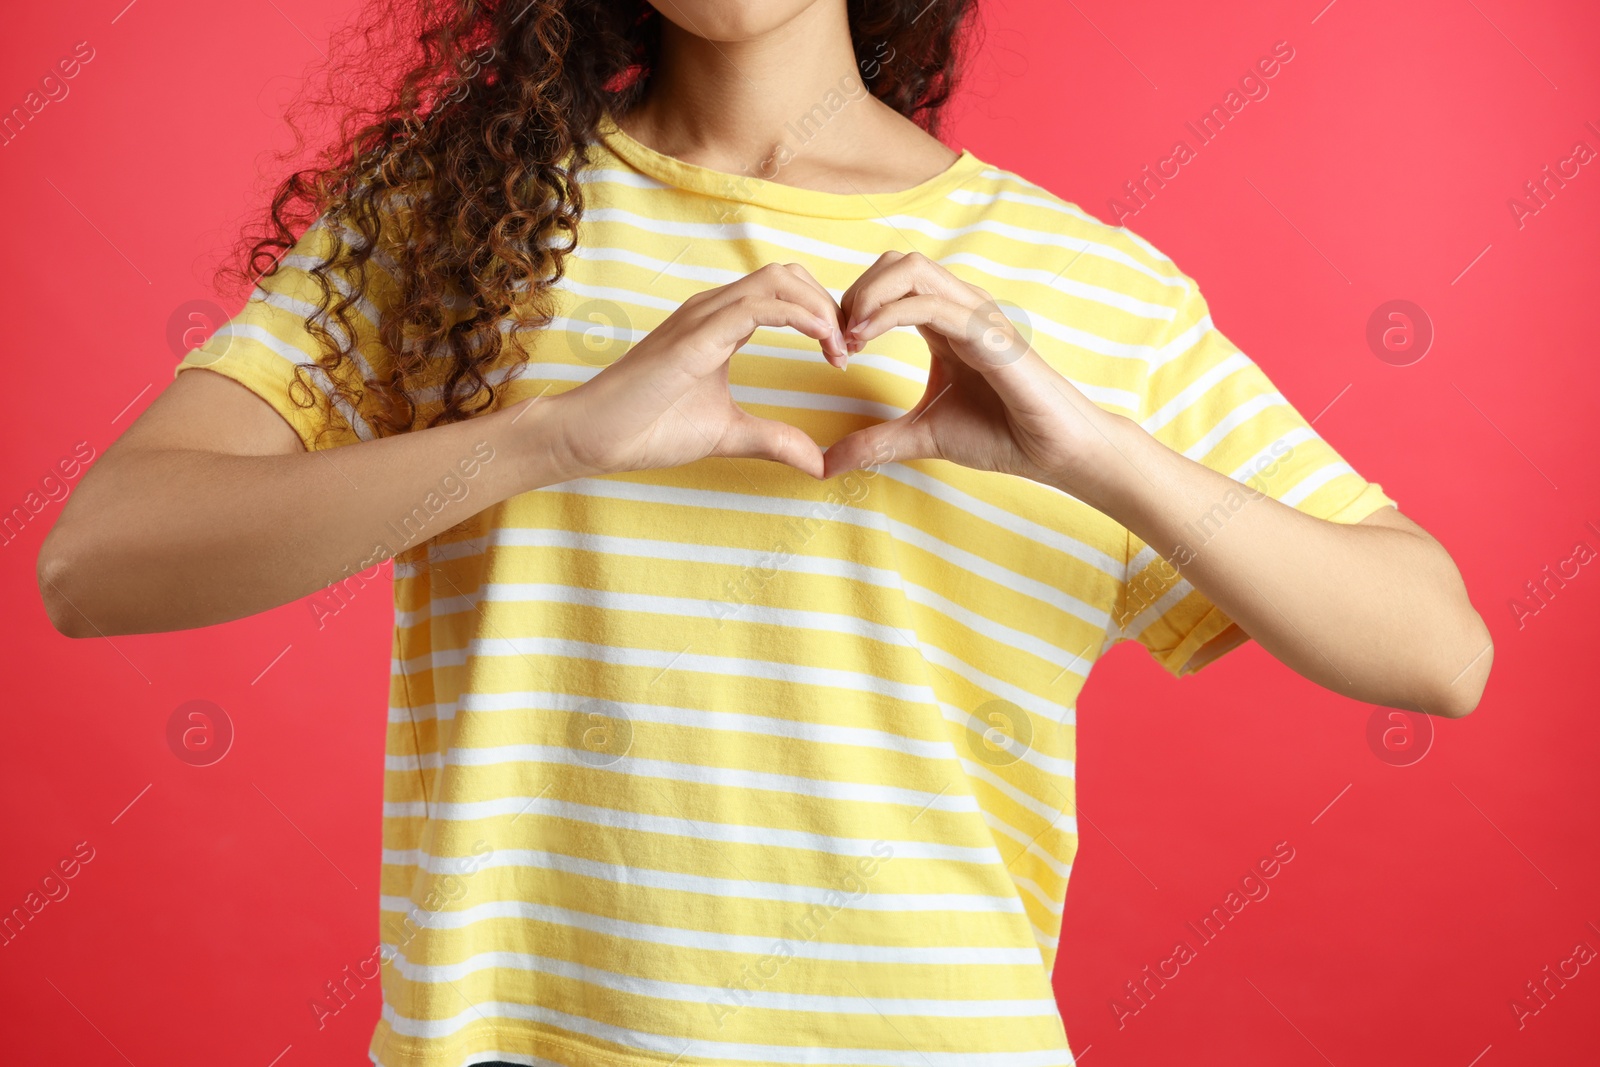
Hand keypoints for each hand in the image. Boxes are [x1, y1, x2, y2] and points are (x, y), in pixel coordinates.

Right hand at [532, 262, 848, 480]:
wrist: (594, 436)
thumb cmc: (648, 429)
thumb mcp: (729, 435)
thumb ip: (774, 440)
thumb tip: (819, 463)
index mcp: (720, 324)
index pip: (784, 293)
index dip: (822, 316)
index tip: (841, 357)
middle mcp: (713, 309)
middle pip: (789, 275)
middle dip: (829, 305)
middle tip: (847, 350)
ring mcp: (703, 316)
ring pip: (779, 281)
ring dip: (821, 309)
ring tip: (840, 348)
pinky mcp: (697, 334)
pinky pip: (760, 306)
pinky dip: (801, 317)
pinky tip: (822, 343)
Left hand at [821, 251, 1127, 497]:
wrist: (1052, 451)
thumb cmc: (1000, 434)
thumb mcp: (922, 436)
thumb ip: (875, 443)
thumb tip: (826, 466)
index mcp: (946, 321)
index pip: (891, 282)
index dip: (853, 307)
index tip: (835, 352)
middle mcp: (961, 308)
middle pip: (897, 263)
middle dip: (855, 292)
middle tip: (836, 340)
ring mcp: (976, 315)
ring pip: (911, 269)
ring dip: (868, 296)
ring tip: (848, 338)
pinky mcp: (988, 333)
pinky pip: (933, 304)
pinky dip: (889, 314)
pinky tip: (864, 340)